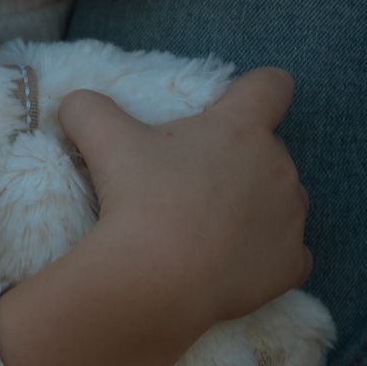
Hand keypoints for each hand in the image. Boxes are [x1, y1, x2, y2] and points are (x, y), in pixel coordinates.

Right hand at [56, 70, 311, 336]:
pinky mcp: (292, 265)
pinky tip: (233, 266)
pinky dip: (267, 258)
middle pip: (267, 150)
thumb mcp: (103, 139)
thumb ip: (88, 108)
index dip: (255, 91)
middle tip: (189, 186)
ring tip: (208, 230)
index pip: (272, 85)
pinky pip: (289, 255)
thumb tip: (74, 102)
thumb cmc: (140, 198)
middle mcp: (280, 166)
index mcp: (243, 127)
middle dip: (237, 163)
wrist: (158, 280)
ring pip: (282, 202)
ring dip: (255, 208)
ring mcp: (291, 218)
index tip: (232, 108)